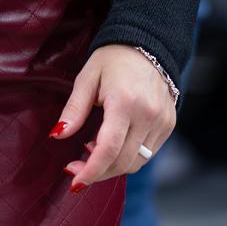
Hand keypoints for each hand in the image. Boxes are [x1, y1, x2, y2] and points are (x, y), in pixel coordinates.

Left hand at [49, 45, 176, 192]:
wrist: (149, 43)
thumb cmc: (114, 58)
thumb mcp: (87, 78)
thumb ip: (74, 109)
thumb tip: (58, 135)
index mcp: (125, 101)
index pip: (108, 149)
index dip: (90, 171)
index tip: (75, 182)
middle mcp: (148, 114)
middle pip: (122, 161)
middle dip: (97, 172)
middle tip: (76, 166)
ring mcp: (162, 121)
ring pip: (137, 162)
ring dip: (113, 165)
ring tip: (95, 148)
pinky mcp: (169, 124)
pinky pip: (148, 153)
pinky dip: (129, 156)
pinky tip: (115, 143)